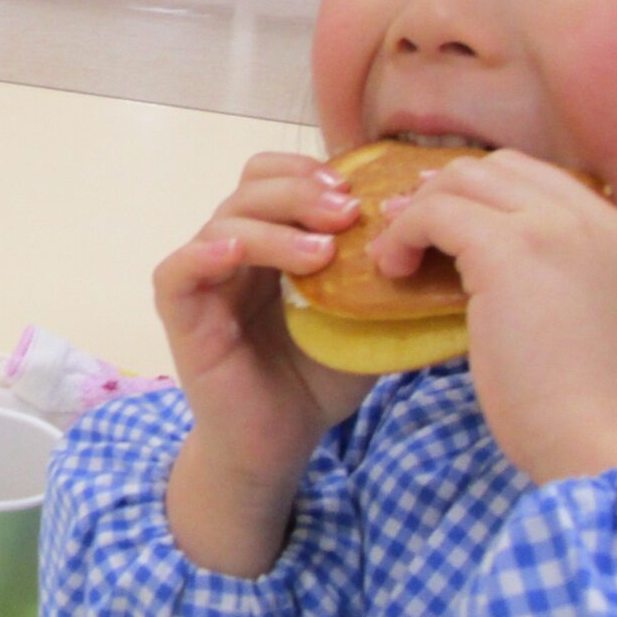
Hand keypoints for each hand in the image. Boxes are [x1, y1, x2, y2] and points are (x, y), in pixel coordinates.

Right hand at [157, 153, 380, 483]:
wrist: (277, 445)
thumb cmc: (316, 381)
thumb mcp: (364, 322)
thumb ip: (382, 281)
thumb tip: (440, 243)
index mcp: (273, 242)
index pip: (276, 176)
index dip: (310, 171)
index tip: (358, 190)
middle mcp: (235, 250)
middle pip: (251, 187)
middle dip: (301, 191)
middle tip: (348, 212)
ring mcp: (205, 280)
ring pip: (222, 222)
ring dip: (273, 228)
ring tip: (321, 252)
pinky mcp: (182, 315)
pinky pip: (176, 271)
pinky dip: (203, 254)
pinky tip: (236, 255)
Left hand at [369, 149, 616, 484]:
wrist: (616, 456)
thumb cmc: (598, 421)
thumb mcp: (592, 331)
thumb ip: (562, 289)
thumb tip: (495, 280)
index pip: (543, 183)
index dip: (487, 198)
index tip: (448, 227)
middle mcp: (597, 221)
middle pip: (502, 168)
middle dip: (450, 192)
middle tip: (412, 231)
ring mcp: (557, 230)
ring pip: (465, 179)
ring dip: (421, 210)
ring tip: (395, 256)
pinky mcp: (510, 252)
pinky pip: (435, 212)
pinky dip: (404, 233)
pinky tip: (391, 271)